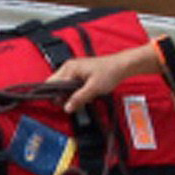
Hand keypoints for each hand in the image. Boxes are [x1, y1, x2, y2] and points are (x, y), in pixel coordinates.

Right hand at [40, 41, 160, 107]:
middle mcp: (69, 68)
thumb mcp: (93, 88)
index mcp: (69, 68)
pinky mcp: (80, 74)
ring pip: (63, 86)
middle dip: (62, 97)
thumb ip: (78, 98)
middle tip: (72, 104)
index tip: (59, 104)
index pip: (52, 84)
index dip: (54, 96)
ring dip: (69, 95)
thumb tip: (67, 107)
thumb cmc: (109, 72)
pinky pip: (71, 85)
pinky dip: (75, 92)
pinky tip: (84, 95)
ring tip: (81, 99)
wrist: (122, 66)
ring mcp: (74, 70)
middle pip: (55, 85)